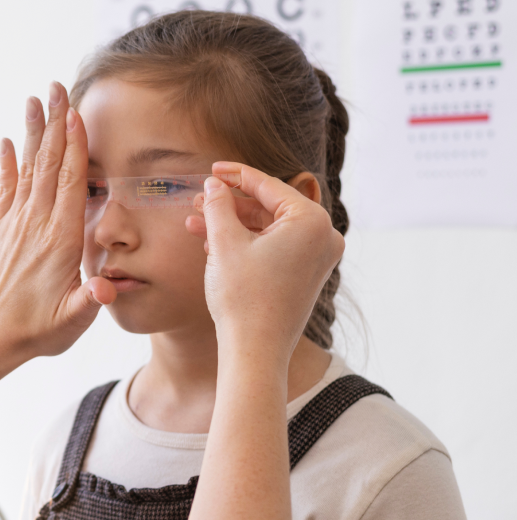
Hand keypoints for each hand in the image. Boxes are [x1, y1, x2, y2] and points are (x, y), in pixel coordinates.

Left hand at [0, 82, 115, 359]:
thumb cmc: (39, 330)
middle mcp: (36, 224)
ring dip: (33, 133)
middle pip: (48, 164)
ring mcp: (16, 224)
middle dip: (54, 124)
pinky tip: (9, 141)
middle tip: (56, 88)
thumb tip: (108, 287)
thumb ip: (92, 300)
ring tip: (34, 100)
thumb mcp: (73, 320)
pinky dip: (8, 163)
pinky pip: (6, 189)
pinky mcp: (1, 231)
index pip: (69, 183)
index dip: (73, 147)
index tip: (75, 114)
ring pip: (28, 169)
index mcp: (60, 240)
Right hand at [186, 162, 344, 364]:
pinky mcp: (306, 275)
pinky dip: (245, 243)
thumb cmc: (243, 297)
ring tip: (195, 222)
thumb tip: (214, 185)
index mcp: (312, 222)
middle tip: (199, 199)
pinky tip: (211, 244)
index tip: (212, 169)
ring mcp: (317, 257)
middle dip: (230, 204)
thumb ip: (219, 205)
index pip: (268, 186)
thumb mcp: (224, 242)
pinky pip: (274, 247)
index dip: (235, 175)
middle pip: (269, 206)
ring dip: (232, 224)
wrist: (254, 350)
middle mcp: (324, 237)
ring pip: (268, 228)